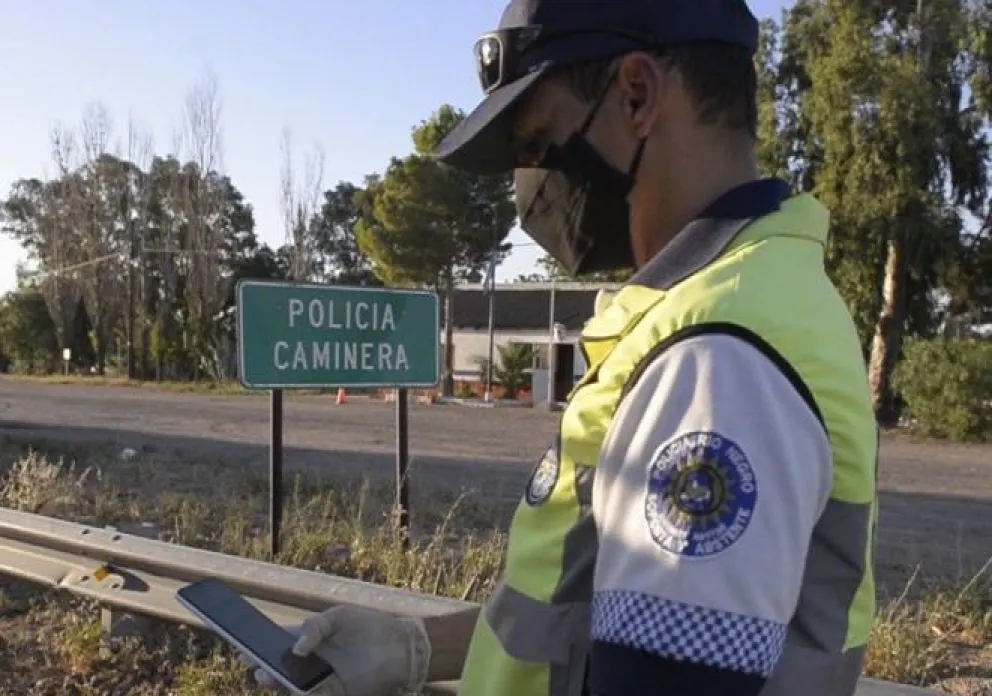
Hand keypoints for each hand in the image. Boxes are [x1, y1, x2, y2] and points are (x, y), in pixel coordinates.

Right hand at [242, 606, 430, 695]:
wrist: (400, 647)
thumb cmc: (370, 627)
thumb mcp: (340, 617)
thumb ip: (315, 627)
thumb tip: (295, 649)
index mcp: (310, 639)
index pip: (278, 643)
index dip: (259, 645)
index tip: (241, 646)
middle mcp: (311, 662)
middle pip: (280, 668)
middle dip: (263, 667)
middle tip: (254, 664)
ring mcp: (321, 681)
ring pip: (291, 686)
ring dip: (277, 683)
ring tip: (267, 676)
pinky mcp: (334, 694)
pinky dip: (299, 694)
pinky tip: (290, 690)